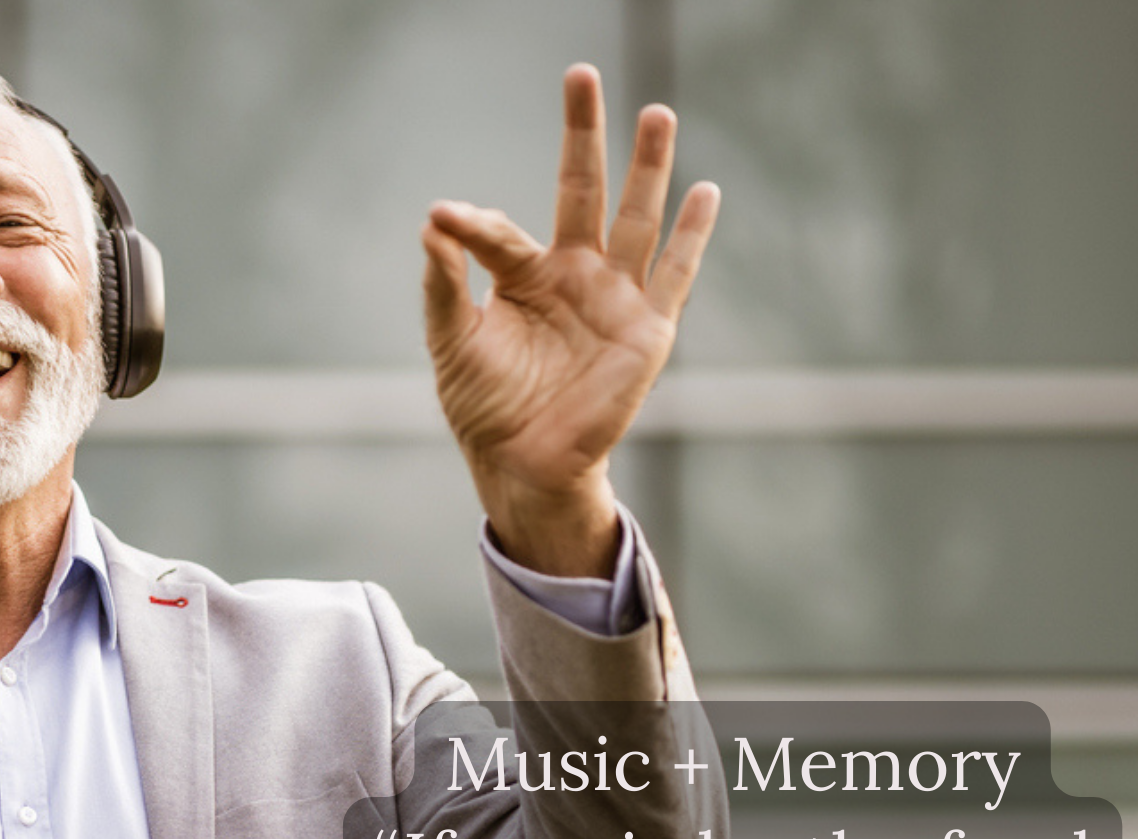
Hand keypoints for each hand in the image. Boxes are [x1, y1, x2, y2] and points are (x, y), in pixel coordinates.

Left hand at [422, 64, 718, 576]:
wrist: (522, 464)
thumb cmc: (485, 406)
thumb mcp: (452, 344)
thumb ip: (443, 286)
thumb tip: (431, 223)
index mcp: (523, 276)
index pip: (499, 232)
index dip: (471, 225)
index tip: (441, 216)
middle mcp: (573, 274)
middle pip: (581, 189)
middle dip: (583, 134)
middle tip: (581, 75)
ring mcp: (613, 297)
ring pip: (633, 217)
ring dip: (646, 168)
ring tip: (656, 113)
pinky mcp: (646, 329)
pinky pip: (674, 274)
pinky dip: (691, 235)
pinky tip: (705, 192)